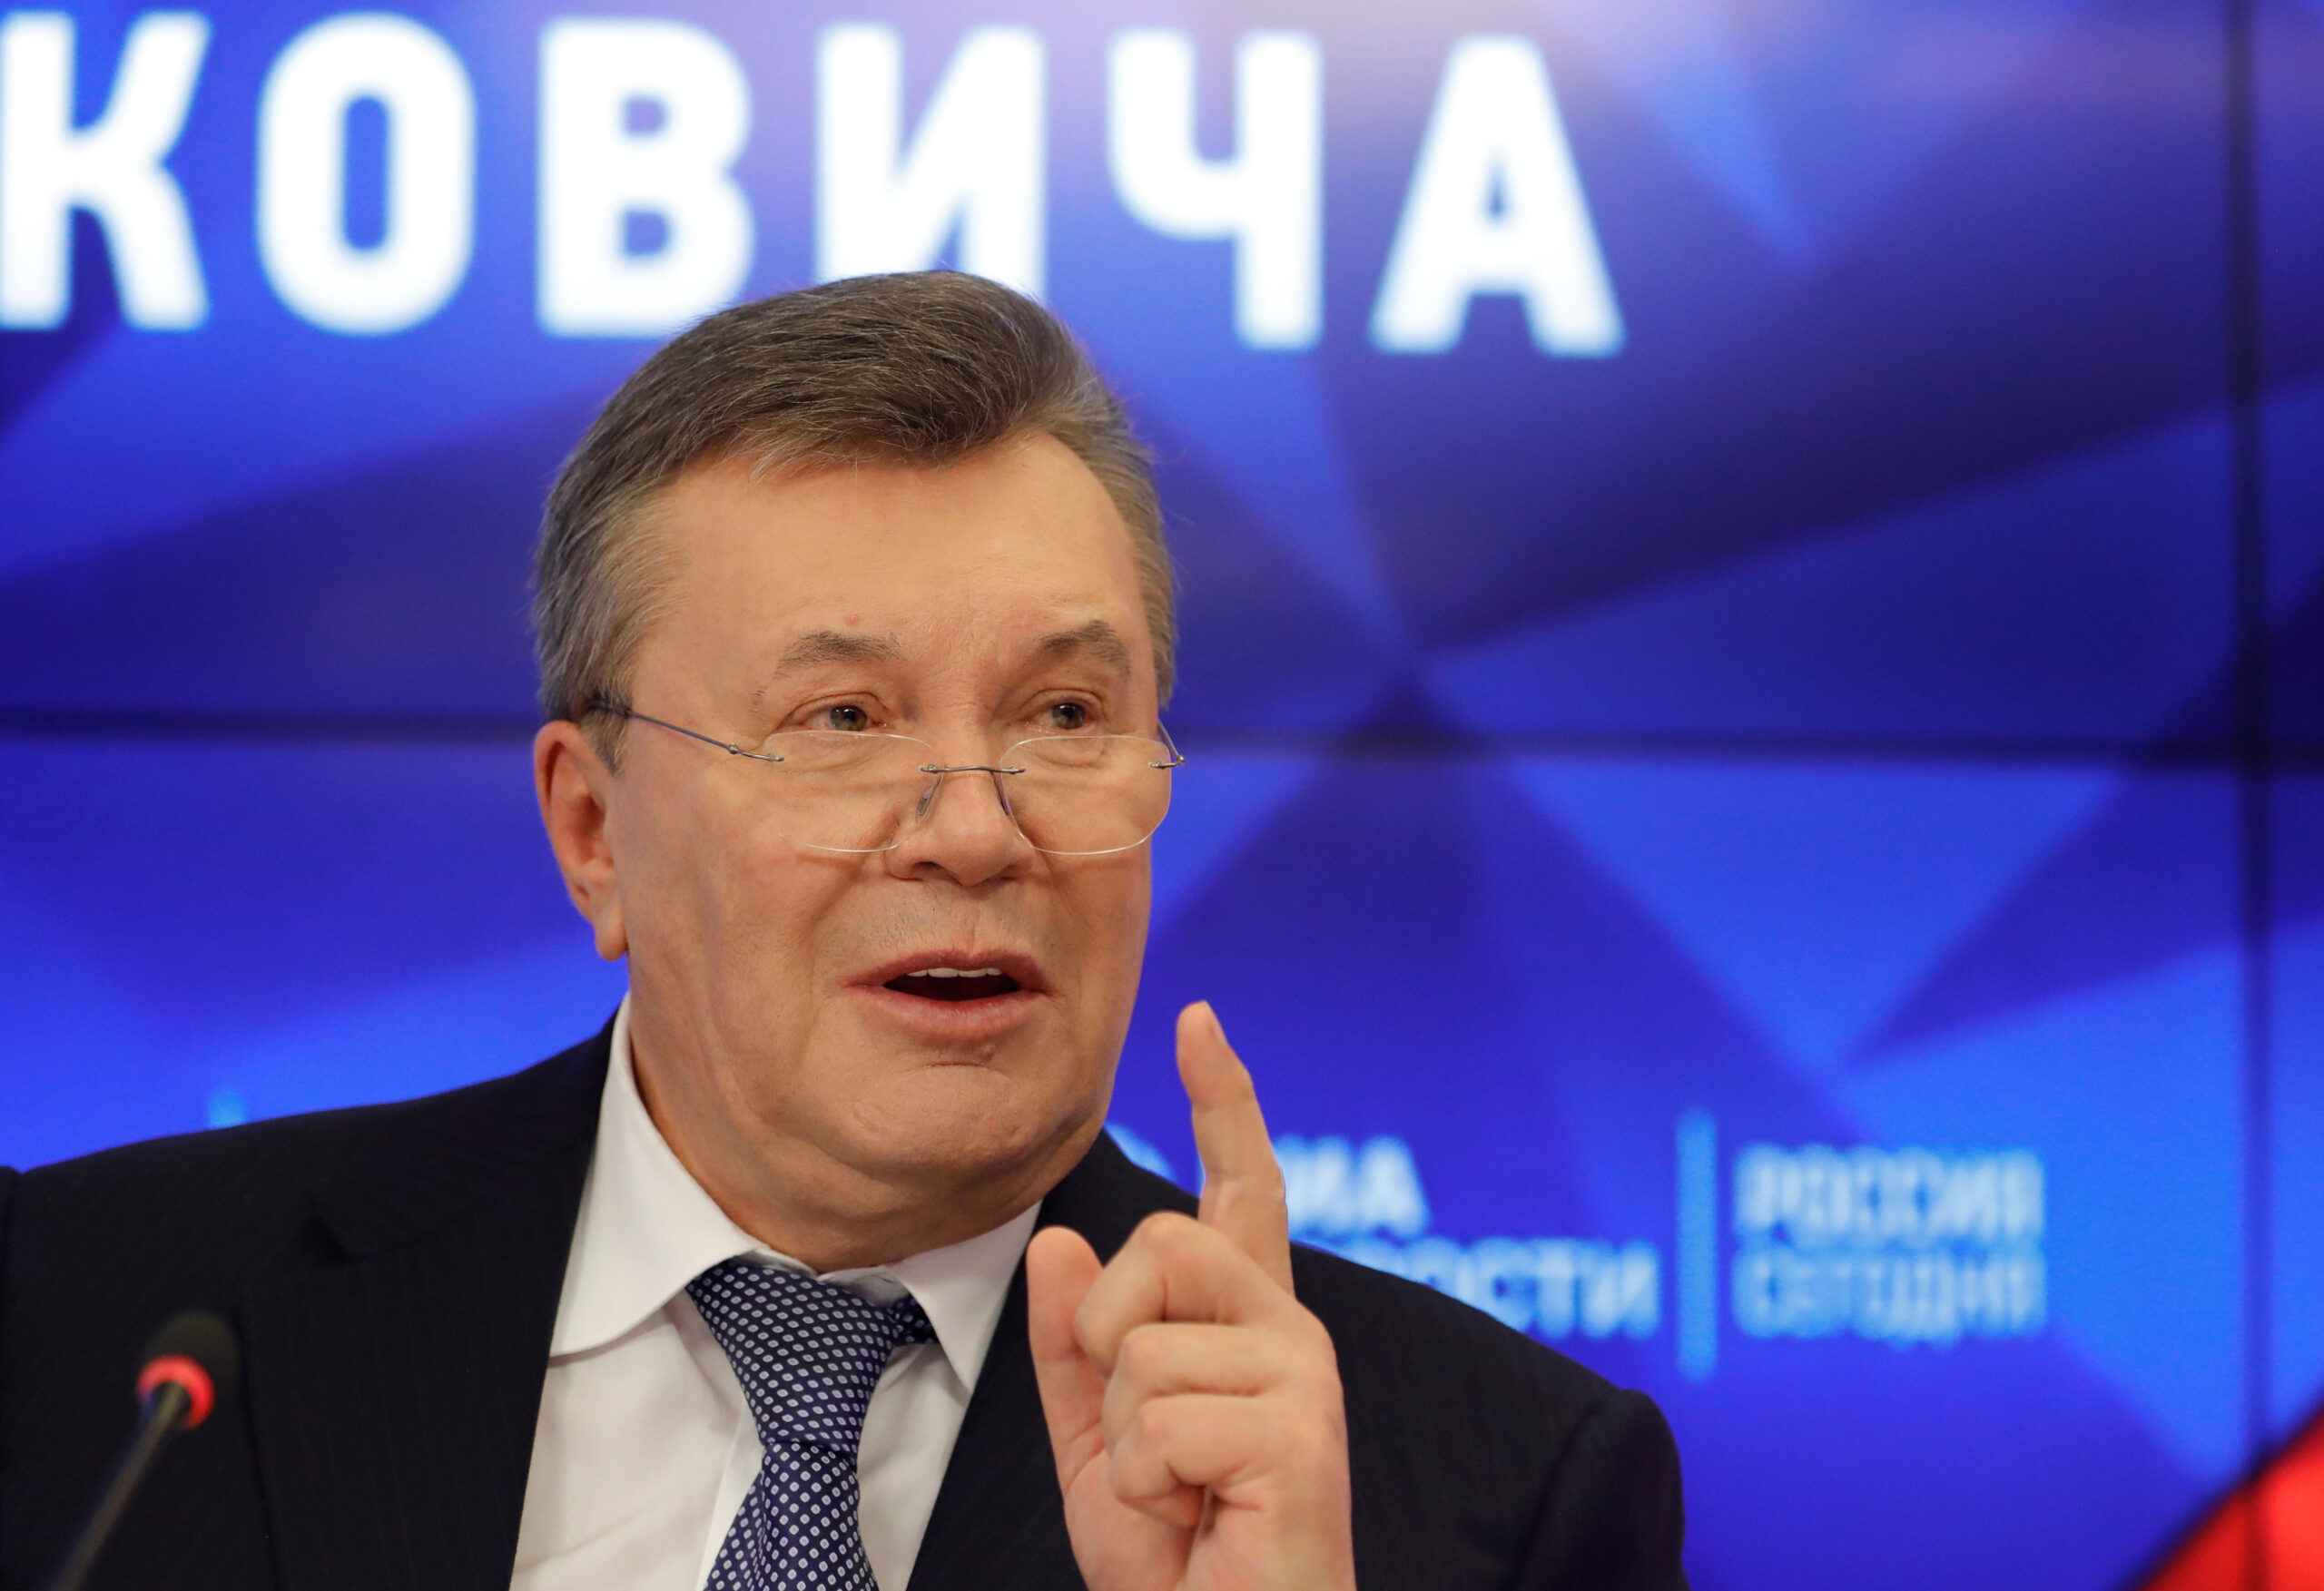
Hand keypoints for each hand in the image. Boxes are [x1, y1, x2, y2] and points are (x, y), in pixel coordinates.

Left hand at [1027, 1003, 1354, 1590]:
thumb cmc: (1176, 1559)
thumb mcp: (1096, 1445)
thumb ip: (1072, 1347)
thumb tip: (1060, 1243)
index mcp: (1244, 1324)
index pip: (1239, 1187)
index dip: (1221, 1099)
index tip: (1197, 1019)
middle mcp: (1288, 1329)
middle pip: (1160, 1240)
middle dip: (1106, 1337)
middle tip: (1140, 1438)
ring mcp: (1303, 1376)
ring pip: (1143, 1340)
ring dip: (1126, 1437)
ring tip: (1178, 1493)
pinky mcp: (1303, 1433)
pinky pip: (1160, 1417)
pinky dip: (1146, 1486)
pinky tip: (1198, 1516)